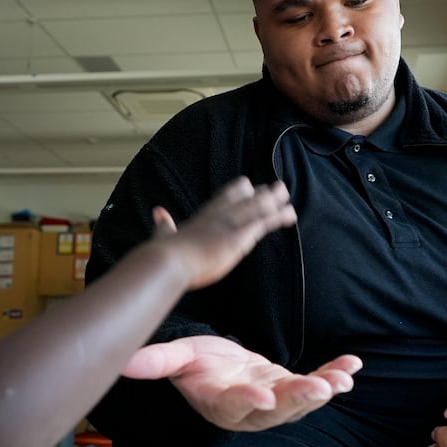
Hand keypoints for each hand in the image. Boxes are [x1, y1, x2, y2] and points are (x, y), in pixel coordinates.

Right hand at [121, 334, 361, 430]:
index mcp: (220, 402)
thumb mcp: (178, 358)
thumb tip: (123, 363)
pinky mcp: (291, 390)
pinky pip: (315, 384)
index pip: (234, 405)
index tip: (263, 394)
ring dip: (322, 391)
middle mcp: (250, 410)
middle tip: (318, 388)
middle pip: (275, 410)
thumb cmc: (197, 365)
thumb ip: (157, 361)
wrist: (218, 370)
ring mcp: (274, 402)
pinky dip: (334, 375)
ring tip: (341, 380)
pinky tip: (352, 366)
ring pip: (300, 403)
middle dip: (298, 400)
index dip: (248, 400)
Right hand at [152, 177, 295, 289]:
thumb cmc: (165, 253)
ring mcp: (229, 224)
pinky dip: (277, 217)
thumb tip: (157, 212)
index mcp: (202, 216)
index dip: (238, 191)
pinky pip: (263, 223)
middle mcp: (218, 216)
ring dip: (274, 200)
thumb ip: (163, 224)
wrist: (169, 261)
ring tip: (287, 193)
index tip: (249, 185)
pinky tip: (289, 214)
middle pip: (245, 199)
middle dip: (262, 194)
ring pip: (257, 207)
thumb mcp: (164, 234)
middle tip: (277, 187)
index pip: (224, 198)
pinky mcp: (238, 236)